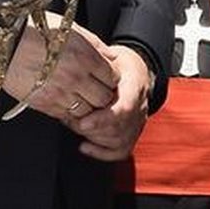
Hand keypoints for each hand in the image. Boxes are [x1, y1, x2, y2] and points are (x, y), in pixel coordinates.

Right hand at [2, 18, 120, 124]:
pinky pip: (66, 116)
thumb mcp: (71, 30)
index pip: (114, 77)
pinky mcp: (44, 104)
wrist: (4, 41)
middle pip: (104, 98)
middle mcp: (76, 77)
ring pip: (87, 111)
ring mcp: (60, 93)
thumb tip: (111, 57)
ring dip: (87, 106)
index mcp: (85, 56)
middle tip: (97, 89)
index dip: (112, 78)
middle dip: (103, 94)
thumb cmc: (36, 29)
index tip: (107, 76)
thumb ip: (94, 46)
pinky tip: (66, 102)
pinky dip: (70, 112)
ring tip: (81, 96)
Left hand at [70, 43, 153, 160]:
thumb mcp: (113, 55)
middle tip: (69, 120)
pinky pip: (120, 150)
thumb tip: (83, 56)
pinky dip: (101, 152)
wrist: (139, 73)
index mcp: (135, 85)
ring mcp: (138, 122)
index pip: (124, 108)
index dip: (103, 119)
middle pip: (117, 128)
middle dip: (91, 128)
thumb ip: (99, 59)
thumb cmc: (122, 64)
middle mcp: (140, 106)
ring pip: (117, 140)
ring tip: (74, 126)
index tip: (83, 123)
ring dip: (93, 137)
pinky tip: (85, 146)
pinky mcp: (133, 133)